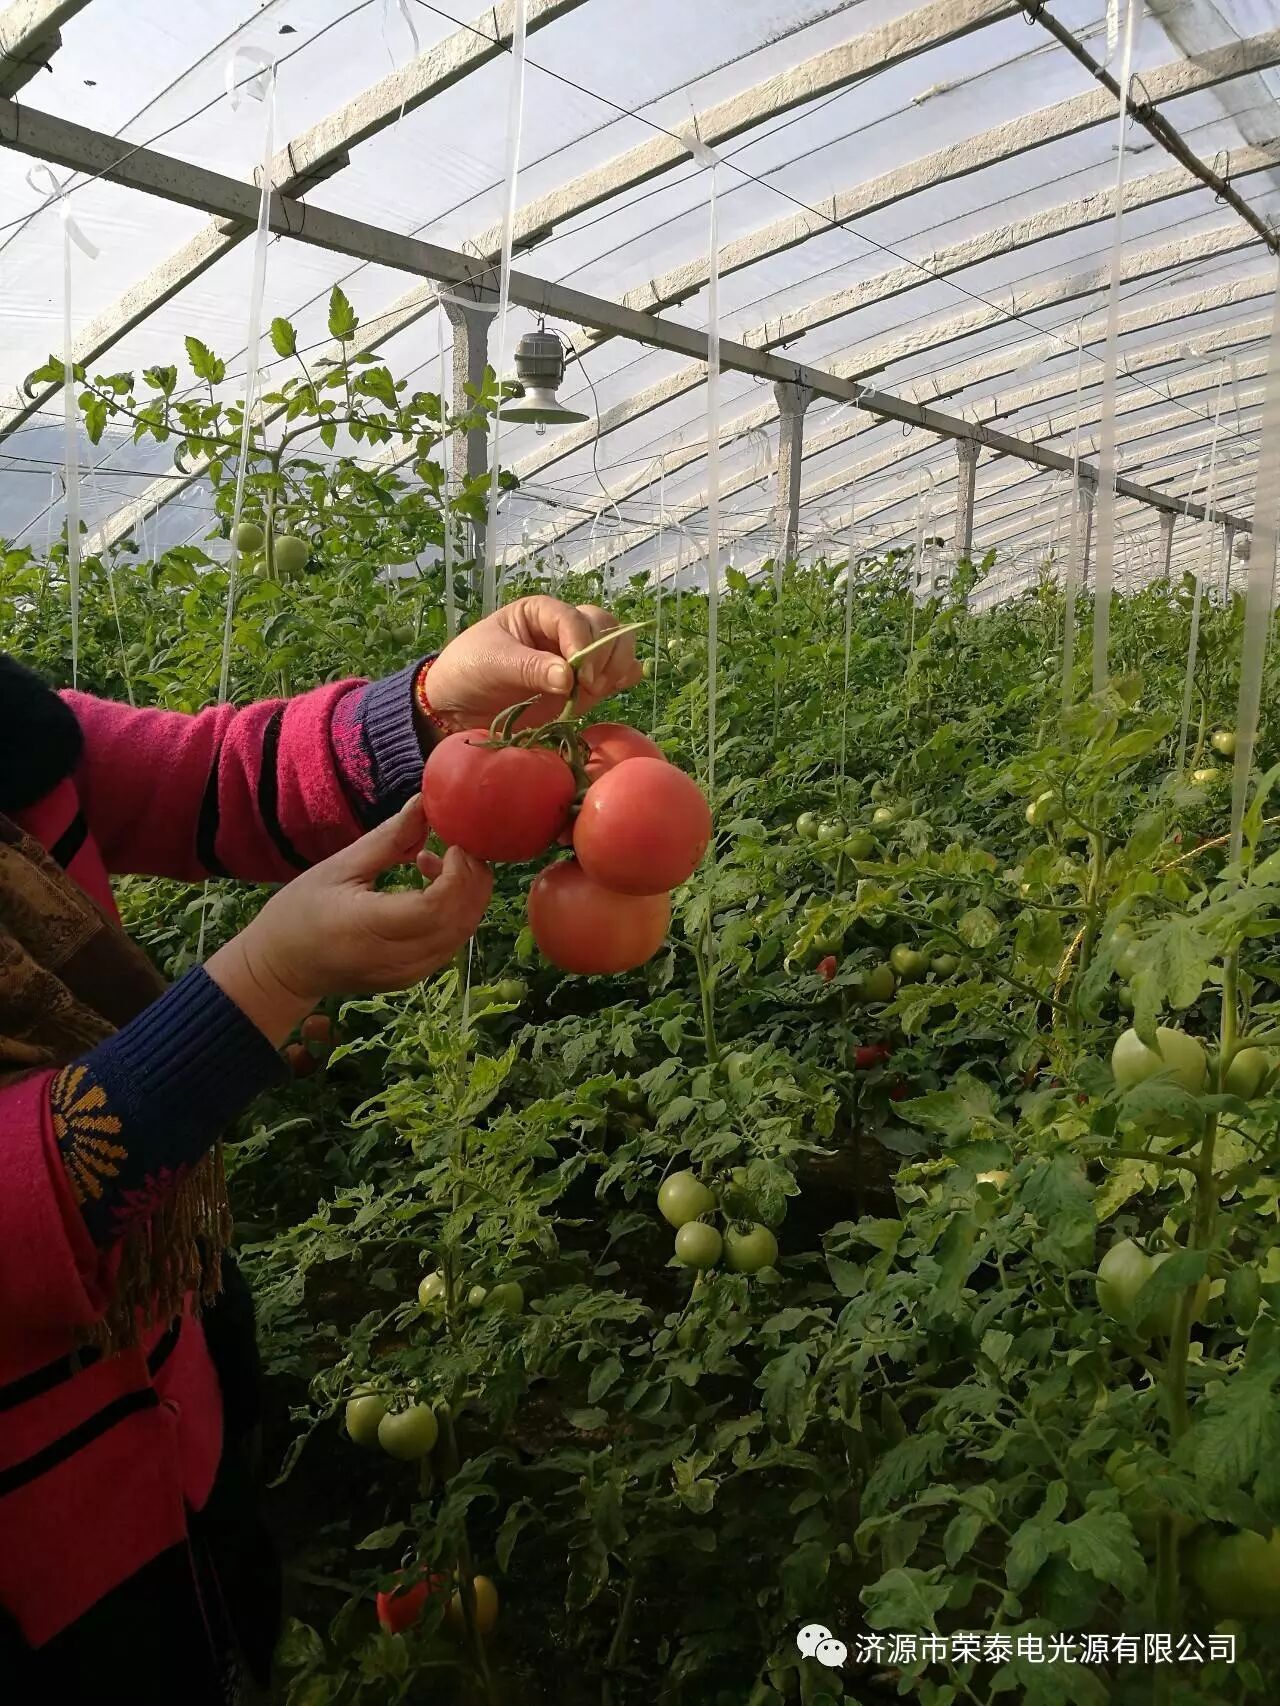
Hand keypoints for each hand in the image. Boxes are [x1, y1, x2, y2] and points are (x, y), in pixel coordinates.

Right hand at [207, 799, 491, 1044]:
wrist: (281, 970)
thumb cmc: (300, 912)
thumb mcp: (339, 867)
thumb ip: (388, 839)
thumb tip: (424, 803)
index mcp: (369, 928)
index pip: (436, 907)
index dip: (458, 873)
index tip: (456, 842)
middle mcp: (396, 959)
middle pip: (460, 921)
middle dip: (472, 878)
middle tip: (458, 842)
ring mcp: (408, 974)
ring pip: (462, 932)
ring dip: (465, 893)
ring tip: (434, 860)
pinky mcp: (414, 977)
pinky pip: (450, 941)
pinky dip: (454, 911)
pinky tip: (429, 886)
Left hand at [423, 596, 643, 732]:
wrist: (458, 707)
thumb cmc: (468, 671)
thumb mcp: (493, 663)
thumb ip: (531, 668)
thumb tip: (569, 678)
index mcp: (540, 613)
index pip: (574, 618)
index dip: (582, 642)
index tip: (578, 675)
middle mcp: (563, 630)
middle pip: (604, 626)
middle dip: (604, 652)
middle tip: (589, 685)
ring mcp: (577, 658)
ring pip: (617, 646)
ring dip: (617, 665)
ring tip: (597, 689)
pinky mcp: (585, 685)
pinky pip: (617, 674)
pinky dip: (622, 678)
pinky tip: (612, 688)